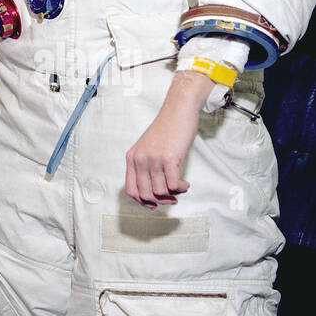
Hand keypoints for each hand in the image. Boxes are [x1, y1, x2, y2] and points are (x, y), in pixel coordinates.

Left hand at [124, 72, 210, 206]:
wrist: (178, 110)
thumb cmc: (167, 129)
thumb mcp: (148, 147)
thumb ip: (145, 166)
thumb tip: (154, 191)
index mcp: (132, 158)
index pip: (131, 190)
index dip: (142, 202)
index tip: (154, 204)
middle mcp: (140, 159)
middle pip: (145, 194)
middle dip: (159, 201)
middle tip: (171, 200)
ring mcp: (153, 159)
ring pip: (160, 191)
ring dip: (172, 195)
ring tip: (180, 188)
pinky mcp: (169, 158)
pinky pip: (173, 185)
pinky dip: (180, 188)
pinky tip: (184, 184)